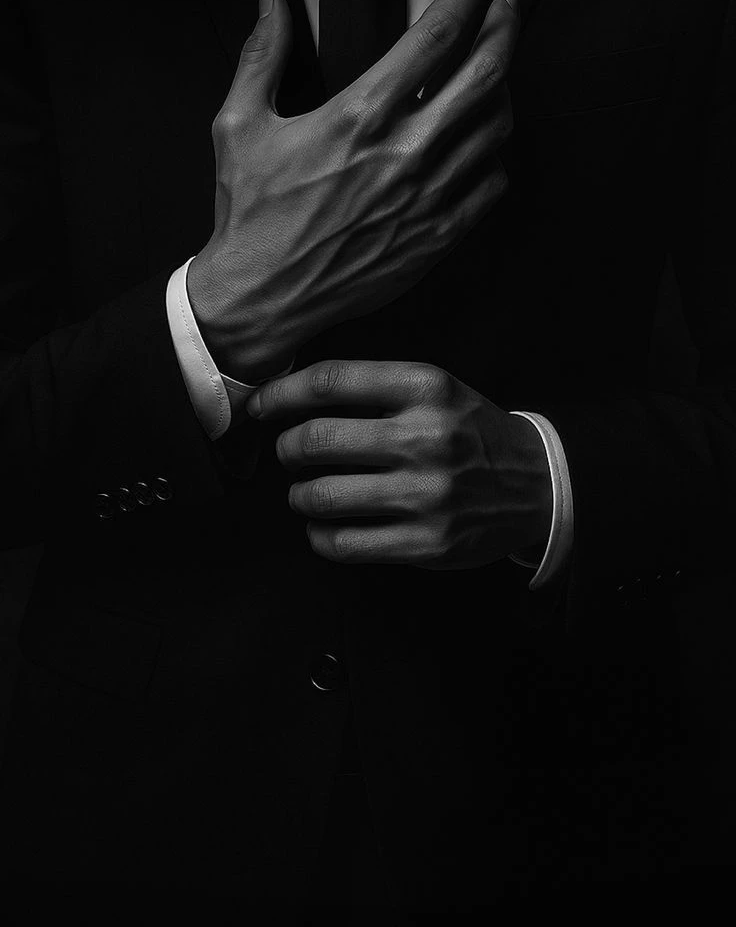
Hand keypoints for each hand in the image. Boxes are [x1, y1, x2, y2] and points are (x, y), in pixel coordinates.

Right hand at [187, 0, 517, 381]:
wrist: (261, 298)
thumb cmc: (249, 213)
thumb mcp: (239, 124)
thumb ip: (262, 55)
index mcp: (359, 116)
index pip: (437, 34)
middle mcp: (404, 153)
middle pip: (485, 74)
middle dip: (506, 28)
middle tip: (508, 6)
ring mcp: (427, 197)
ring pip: (496, 128)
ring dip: (504, 88)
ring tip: (494, 70)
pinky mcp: (437, 237)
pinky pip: (491, 184)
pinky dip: (495, 153)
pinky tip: (482, 141)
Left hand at [247, 359, 551, 567]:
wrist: (538, 484)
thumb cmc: (470, 432)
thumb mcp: (437, 389)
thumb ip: (374, 387)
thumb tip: (291, 397)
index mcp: (426, 388)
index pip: (331, 382)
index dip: (280, 394)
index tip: (260, 407)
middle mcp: (426, 437)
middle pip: (315, 440)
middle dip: (285, 449)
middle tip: (288, 454)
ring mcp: (426, 495)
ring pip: (321, 496)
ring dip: (298, 495)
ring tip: (305, 492)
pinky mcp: (426, 544)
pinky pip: (344, 545)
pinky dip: (320, 536)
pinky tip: (325, 527)